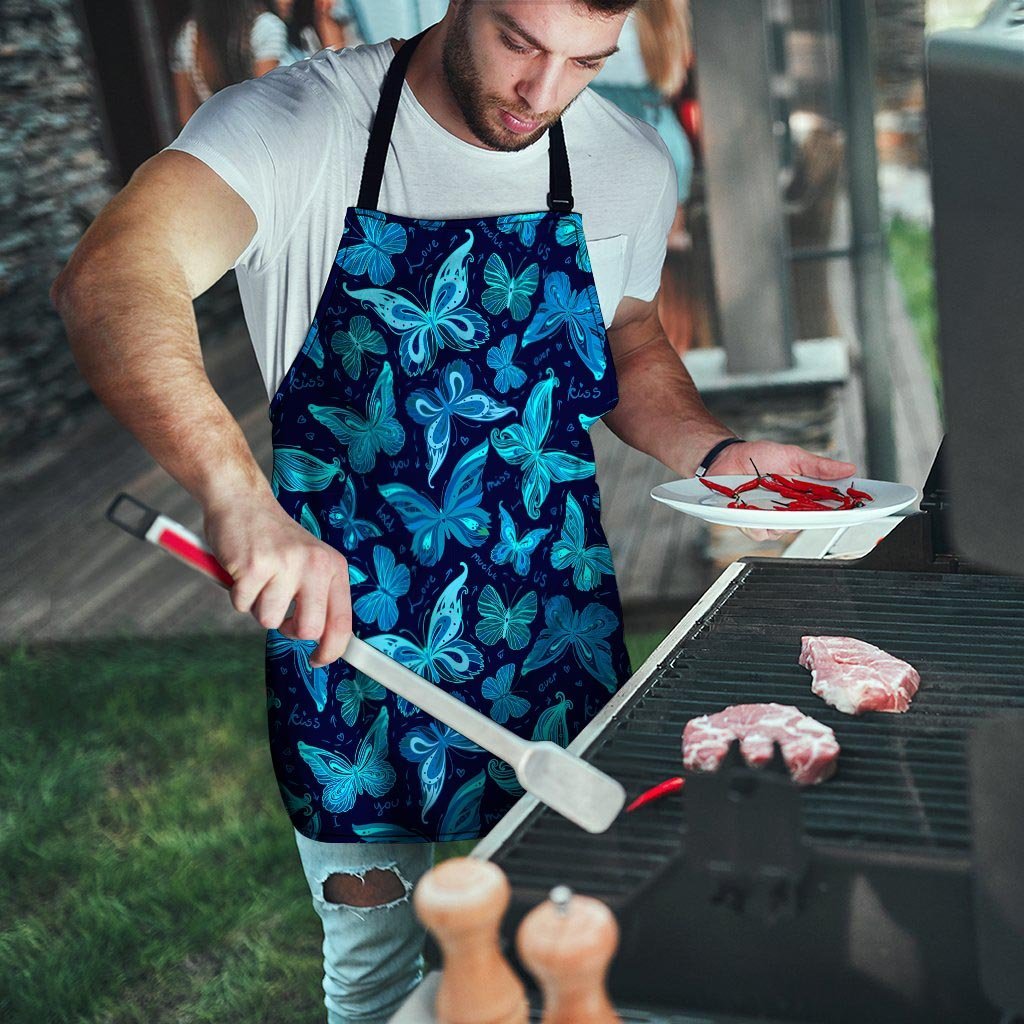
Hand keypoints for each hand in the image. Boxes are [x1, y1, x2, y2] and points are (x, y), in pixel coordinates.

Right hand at [203, 492, 351, 667]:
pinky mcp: (254, 566)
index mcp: (333, 567)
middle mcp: (315, 565)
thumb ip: (318, 596)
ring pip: (269, 620)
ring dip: (258, 606)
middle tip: (279, 611)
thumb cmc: (274, 540)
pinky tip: (242, 570)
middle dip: (289, 630)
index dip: (332, 650)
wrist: (242, 501)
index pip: (342, 621)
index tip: (318, 660)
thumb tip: (323, 642)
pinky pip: (242, 605)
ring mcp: (285, 564)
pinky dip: (237, 594)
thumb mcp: (309, 562)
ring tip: (259, 579)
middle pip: (308, 630)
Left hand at [708, 440, 856, 542]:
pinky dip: (757, 522)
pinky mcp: (751, 523)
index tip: (856, 509)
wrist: (727, 457)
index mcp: (804, 495)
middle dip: (809, 516)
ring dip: (779, 518)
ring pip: (784, 531)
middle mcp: (789, 510)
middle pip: (808, 523)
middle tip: (804, 502)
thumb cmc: (759, 456)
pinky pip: (760, 532)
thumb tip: (849, 468)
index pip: (828, 508)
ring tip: (770, 500)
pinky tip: (752, 509)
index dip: (843, 511)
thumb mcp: (793, 456)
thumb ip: (819, 466)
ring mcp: (770, 518)